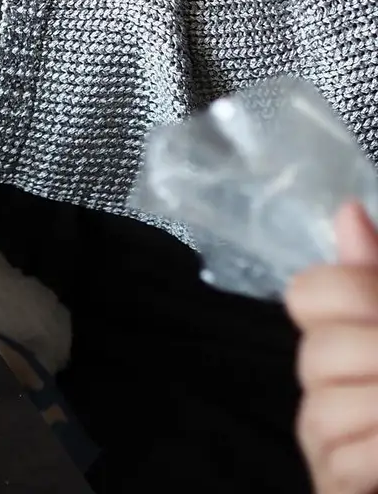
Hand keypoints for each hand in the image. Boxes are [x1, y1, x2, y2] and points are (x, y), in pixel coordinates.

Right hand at [286, 201, 377, 493]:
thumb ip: (375, 271)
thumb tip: (347, 210)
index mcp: (341, 332)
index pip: (306, 294)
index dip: (352, 293)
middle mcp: (322, 378)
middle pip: (316, 351)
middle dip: (376, 353)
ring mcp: (321, 435)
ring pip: (324, 407)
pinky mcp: (331, 481)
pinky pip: (341, 459)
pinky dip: (377, 453)